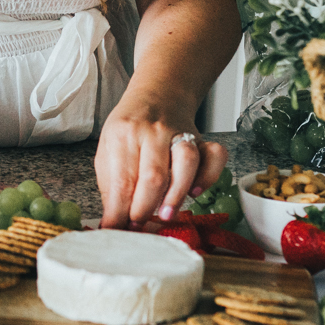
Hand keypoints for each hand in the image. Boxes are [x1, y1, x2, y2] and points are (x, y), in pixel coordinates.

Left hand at [95, 99, 227, 227]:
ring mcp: (181, 133)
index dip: (119, 211)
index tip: (115, 230)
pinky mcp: (203, 138)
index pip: (121, 179)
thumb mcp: (109, 150)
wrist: (157, 95)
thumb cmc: (130, 129)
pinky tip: (197, 191)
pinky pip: (215, 155)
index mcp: (123, 133)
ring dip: (177, 194)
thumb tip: (112, 222)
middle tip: (139, 226)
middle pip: (153, 175)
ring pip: (186, 162)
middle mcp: (153, 131)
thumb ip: (111, 184)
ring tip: (166, 214)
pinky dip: (210, 175)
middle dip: (145, 208)